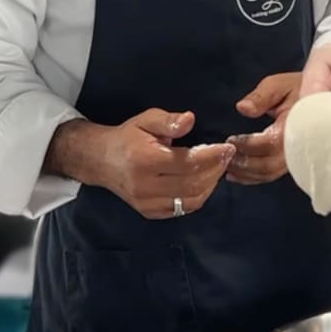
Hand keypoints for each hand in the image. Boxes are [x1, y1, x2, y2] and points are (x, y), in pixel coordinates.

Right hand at [98, 109, 233, 217]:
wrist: (102, 161)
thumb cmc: (128, 136)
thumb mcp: (147, 119)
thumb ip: (169, 120)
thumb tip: (190, 119)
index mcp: (146, 161)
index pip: (188, 163)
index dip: (212, 156)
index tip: (228, 147)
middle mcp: (146, 187)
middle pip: (192, 185)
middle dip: (216, 170)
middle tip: (228, 156)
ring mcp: (147, 204)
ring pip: (189, 201)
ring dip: (210, 185)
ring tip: (219, 168)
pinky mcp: (149, 212)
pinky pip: (181, 210)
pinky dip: (198, 197)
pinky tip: (205, 181)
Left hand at [227, 73, 300, 184]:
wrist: (318, 95)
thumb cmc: (297, 88)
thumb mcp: (278, 84)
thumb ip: (260, 96)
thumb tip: (242, 108)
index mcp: (295, 127)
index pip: (269, 144)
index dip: (248, 145)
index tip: (230, 140)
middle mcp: (297, 147)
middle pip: (268, 165)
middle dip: (243, 163)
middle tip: (225, 155)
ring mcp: (295, 157)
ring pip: (268, 173)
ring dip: (245, 173)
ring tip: (226, 165)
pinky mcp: (291, 161)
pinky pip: (271, 174)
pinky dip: (253, 177)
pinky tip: (237, 174)